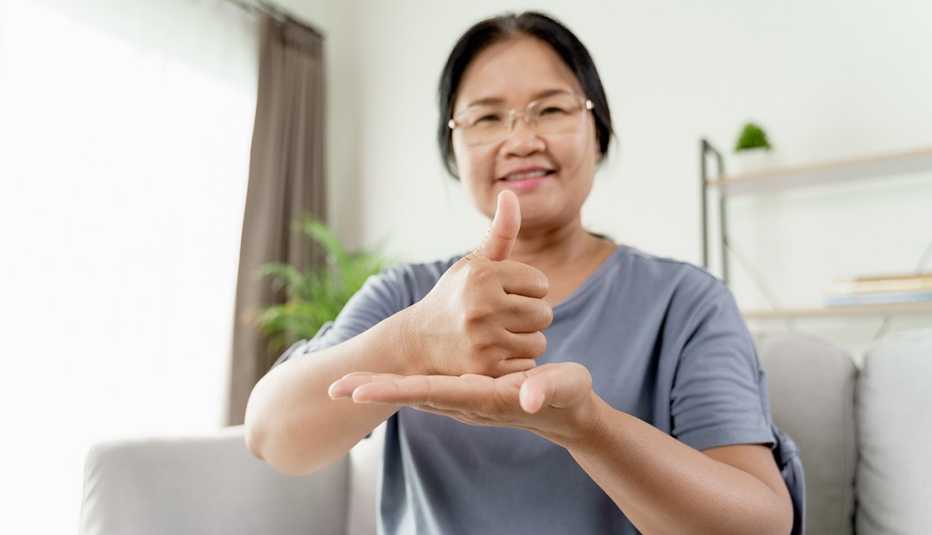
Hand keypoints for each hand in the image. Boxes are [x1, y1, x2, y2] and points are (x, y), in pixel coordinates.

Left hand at [328, 362, 597, 446]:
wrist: (568, 413)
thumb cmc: (568, 397)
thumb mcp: (563, 388)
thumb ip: (545, 388)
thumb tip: (526, 396)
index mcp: (483, 397)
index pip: (430, 392)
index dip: (395, 389)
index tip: (360, 390)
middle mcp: (466, 401)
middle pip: (412, 395)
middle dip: (374, 391)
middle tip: (333, 388)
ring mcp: (463, 399)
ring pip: (414, 393)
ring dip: (381, 388)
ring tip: (344, 384)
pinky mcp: (465, 392)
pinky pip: (425, 390)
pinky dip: (400, 384)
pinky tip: (383, 377)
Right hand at [403, 190, 551, 376]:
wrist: (417, 343)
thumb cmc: (454, 298)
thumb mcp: (474, 264)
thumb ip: (500, 231)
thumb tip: (510, 193)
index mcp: (483, 274)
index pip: (540, 283)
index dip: (526, 290)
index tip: (503, 295)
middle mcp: (483, 305)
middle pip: (545, 314)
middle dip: (529, 316)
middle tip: (502, 318)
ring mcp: (484, 339)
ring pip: (539, 341)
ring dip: (524, 340)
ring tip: (497, 336)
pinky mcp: (485, 368)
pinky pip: (527, 365)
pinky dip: (515, 363)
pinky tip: (493, 355)